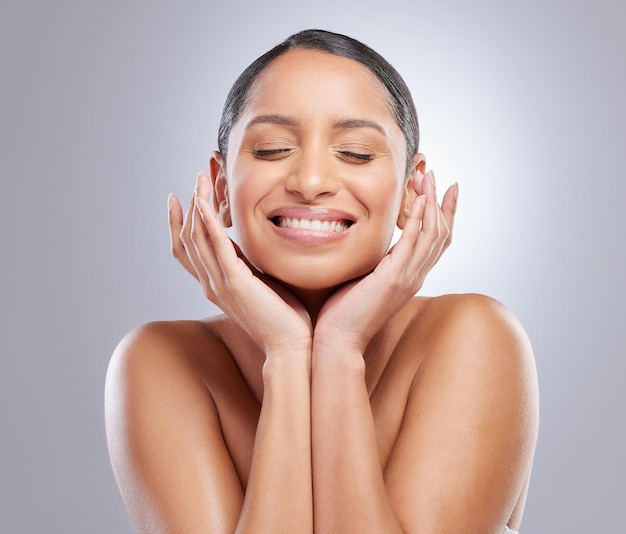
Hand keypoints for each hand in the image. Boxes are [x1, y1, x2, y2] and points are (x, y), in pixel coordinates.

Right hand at [168, 173, 312, 353]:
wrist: (291, 347)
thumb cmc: (284, 319)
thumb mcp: (263, 286)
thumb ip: (253, 268)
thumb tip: (256, 248)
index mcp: (217, 285)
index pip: (188, 251)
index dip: (181, 224)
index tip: (183, 198)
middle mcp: (211, 284)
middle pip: (187, 239)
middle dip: (188, 207)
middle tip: (194, 179)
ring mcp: (220, 283)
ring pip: (197, 238)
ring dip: (197, 206)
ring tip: (199, 179)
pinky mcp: (235, 282)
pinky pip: (215, 246)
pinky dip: (207, 222)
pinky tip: (205, 202)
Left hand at [314, 170, 457, 351]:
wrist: (338, 341)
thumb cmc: (344, 312)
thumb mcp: (364, 280)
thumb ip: (374, 262)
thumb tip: (369, 244)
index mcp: (409, 277)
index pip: (435, 242)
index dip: (443, 214)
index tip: (443, 189)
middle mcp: (414, 277)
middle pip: (440, 234)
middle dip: (439, 202)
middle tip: (434, 175)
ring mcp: (407, 278)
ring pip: (432, 235)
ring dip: (431, 203)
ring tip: (427, 177)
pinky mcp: (393, 279)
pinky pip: (412, 244)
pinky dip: (418, 220)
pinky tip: (418, 200)